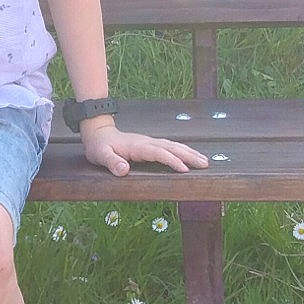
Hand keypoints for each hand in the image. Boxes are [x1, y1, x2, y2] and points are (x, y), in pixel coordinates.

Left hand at [80, 123, 209, 178]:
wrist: (98, 132)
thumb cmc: (99, 146)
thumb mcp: (100, 155)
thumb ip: (111, 162)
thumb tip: (123, 171)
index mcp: (137, 147)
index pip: (158, 153)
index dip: (171, 160)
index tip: (185, 169)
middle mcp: (147, 142)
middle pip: (171, 147)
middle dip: (189, 155)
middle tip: (205, 164)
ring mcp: (149, 142)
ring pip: (173, 146)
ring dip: (189, 152)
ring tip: (205, 161)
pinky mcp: (150, 144)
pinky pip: (170, 147)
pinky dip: (183, 150)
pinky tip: (191, 155)